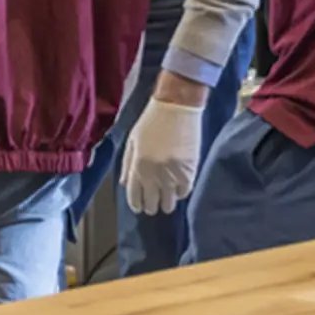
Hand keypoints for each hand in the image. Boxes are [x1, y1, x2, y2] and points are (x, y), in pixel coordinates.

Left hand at [119, 98, 209, 216]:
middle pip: (152, 201)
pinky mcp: (190, 170)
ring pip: (170, 200)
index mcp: (137, 165)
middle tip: (153, 207)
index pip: (134, 195)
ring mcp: (173, 173)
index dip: (136, 204)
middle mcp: (154, 173)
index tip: (139, 208)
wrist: (177, 107)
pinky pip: (185, 191)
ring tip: (167, 202)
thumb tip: (124, 184)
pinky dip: (181, 193)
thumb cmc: (151, 121)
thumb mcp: (132, 141)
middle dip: (151, 206)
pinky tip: (179, 191)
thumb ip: (127, 164)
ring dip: (167, 203)